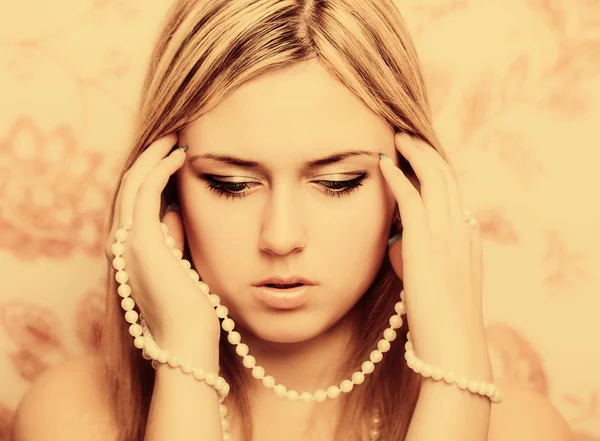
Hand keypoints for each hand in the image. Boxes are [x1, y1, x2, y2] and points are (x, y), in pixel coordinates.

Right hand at [104, 134, 220, 347]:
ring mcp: (126, 242)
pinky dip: (160, 169)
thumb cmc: (189, 307)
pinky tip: (179, 157)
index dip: (150, 173)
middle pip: (129, 186)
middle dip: (150, 157)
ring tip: (175, 138)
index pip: (134, 201)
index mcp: (128, 251)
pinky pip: (145, 192)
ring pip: (132, 183)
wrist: (187, 339)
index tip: (173, 155)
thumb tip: (171, 210)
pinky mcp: (140, 241)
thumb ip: (170, 237)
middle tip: (172, 137)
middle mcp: (120, 244)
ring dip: (154, 157)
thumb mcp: (177, 264)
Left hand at [379, 133, 489, 368]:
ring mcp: (449, 234)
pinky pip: (412, 199)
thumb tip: (396, 240)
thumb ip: (417, 254)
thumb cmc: (439, 319)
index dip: (435, 167)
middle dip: (426, 150)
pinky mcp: (427, 244)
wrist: (453, 345)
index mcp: (468, 237)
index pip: (453, 191)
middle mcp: (462, 229)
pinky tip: (383, 164)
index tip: (416, 155)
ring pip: (435, 178)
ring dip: (414, 153)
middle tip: (405, 135)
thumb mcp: (433, 279)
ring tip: (395, 138)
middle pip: (447, 175)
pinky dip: (398, 177)